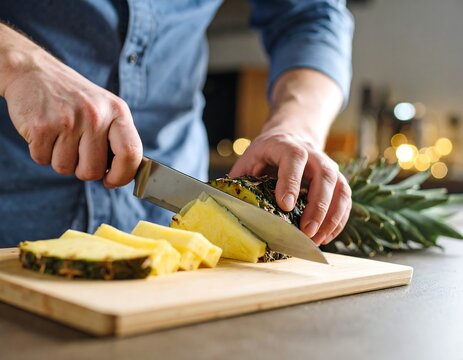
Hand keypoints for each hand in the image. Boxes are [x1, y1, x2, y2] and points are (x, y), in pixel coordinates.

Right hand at [0, 25, 141, 187]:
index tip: (112, 181)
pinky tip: (45, 133)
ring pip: (66, 168)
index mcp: (117, 111)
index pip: (131, 153)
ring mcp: (68, 121)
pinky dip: (41, 153)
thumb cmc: (75, 99)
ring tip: (60, 136)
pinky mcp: (41, 127)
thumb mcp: (105, 109)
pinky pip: (43, 160)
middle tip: (77, 151)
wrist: (34, 72)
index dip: (122, 175)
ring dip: (60, 160)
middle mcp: (95, 115)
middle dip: (83, 170)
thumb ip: (118, 139)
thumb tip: (124, 175)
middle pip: (93, 171)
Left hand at [229, 105, 351, 245]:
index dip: (291, 181)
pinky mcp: (337, 180)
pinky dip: (339, 219)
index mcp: (286, 145)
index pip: (294, 159)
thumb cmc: (268, 151)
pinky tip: (327, 235)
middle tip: (306, 231)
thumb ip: (239, 177)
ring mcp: (329, 166)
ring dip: (331, 216)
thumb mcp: (250, 157)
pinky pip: (345, 199)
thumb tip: (221, 202)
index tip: (286, 205)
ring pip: (340, 189)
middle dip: (317, 206)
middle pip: (324, 176)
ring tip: (318, 239)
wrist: (293, 134)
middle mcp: (313, 154)